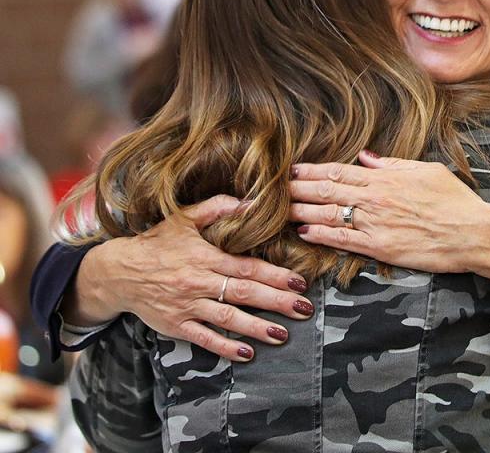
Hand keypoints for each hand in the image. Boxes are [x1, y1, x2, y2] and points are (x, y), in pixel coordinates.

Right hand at [63, 195, 315, 361]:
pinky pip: (204, 339)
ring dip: (257, 328)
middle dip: (277, 302)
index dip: (275, 275)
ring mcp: (187, 306)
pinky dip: (225, 348)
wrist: (118, 271)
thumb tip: (251, 202)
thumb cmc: (157, 242)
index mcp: (205, 256)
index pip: (247, 267)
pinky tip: (247, 353)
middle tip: (305, 309)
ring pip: (228, 319)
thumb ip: (219, 208)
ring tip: (283, 334)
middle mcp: (199, 282)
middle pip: (244, 293)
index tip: (299, 282)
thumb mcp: (185, 217)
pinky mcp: (176, 325)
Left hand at [290, 150, 489, 282]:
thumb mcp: (426, 171)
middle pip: (326, 191)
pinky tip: (304, 232)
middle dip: (297, 188)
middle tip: (273, 188)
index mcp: (385, 178)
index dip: (312, 170)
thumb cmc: (455, 200)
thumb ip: (393, 164)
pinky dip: (320, 235)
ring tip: (280, 209)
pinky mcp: (380, 248)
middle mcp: (375, 199)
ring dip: (301, 211)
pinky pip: (342, 240)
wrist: (473, 232)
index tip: (291, 168)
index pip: (339, 171)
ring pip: (328, 215)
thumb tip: (367, 156)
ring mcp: (375, 224)